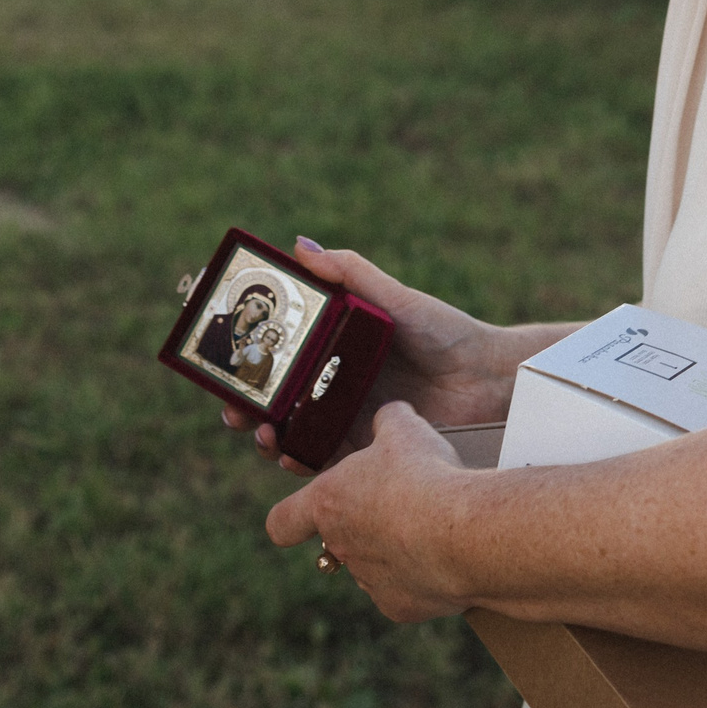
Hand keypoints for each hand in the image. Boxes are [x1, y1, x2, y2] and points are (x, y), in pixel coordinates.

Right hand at [220, 238, 535, 471]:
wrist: (486, 377)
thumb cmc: (443, 330)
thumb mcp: (393, 295)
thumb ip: (349, 272)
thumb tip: (299, 244)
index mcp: (330, 345)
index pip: (276, 352)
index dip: (244, 358)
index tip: (220, 358)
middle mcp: (329, 381)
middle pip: (272, 397)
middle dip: (244, 405)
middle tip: (233, 408)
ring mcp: (344, 415)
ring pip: (289, 432)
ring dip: (265, 437)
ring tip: (262, 435)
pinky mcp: (363, 448)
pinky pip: (322, 460)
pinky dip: (299, 463)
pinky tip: (291, 457)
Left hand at [266, 401, 472, 621]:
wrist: (464, 534)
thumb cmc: (426, 476)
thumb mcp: (404, 429)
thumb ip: (387, 421)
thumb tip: (388, 417)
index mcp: (327, 503)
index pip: (282, 522)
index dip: (290, 518)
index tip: (302, 515)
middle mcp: (340, 546)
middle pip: (338, 540)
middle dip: (363, 524)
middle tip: (397, 505)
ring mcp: (367, 581)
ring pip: (371, 566)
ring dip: (391, 550)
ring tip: (429, 528)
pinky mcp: (399, 607)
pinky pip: (404, 591)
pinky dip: (419, 578)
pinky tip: (442, 557)